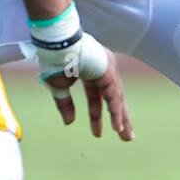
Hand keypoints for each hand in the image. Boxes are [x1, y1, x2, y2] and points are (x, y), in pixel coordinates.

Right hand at [29, 3, 132, 140]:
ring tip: (126, 137)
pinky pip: (114, 95)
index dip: (96, 115)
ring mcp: (108, 68)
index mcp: (90, 71)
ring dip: (121, 118)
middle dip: (118, 118)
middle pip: (113, 98)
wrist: (56, 42)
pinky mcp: (109, 70)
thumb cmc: (54, 59)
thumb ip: (64, 103)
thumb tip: (69, 122)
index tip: (98, 133)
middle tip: (125, 137)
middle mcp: (103, 69)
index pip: (96, 96)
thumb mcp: (58, 86)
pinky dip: (115, 111)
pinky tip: (118, 127)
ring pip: (117, 98)